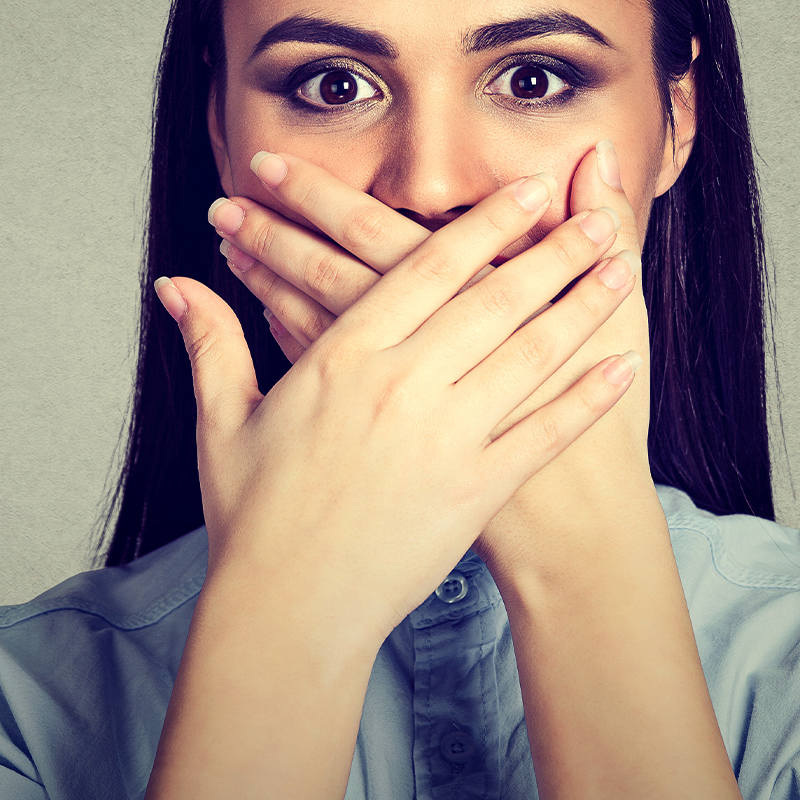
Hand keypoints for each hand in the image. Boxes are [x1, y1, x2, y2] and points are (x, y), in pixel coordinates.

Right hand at [162, 166, 637, 653]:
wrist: (285, 612)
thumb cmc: (253, 519)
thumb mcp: (225, 422)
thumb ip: (213, 343)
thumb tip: (176, 285)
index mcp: (344, 358)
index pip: (425, 268)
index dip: (483, 223)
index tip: (527, 187)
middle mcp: (401, 386)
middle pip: (493, 298)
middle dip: (553, 250)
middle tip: (599, 213)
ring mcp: (444, 438)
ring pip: (528, 354)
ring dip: (582, 307)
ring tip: (622, 269)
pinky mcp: (473, 491)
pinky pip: (542, 433)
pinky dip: (586, 398)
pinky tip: (622, 368)